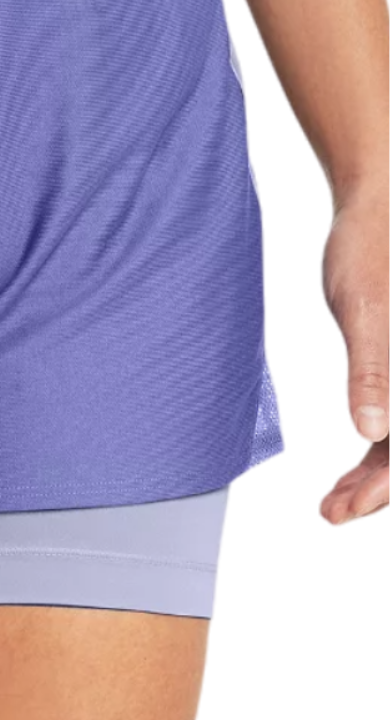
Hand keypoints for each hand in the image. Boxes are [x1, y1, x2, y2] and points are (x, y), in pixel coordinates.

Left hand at [320, 187, 388, 523]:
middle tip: (336, 510)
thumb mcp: (365, 310)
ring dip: (380, 475)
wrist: (376, 209)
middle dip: (384, 485)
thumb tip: (372, 432)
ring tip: (335, 503)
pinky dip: (379, 448)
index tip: (358, 504)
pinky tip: (351, 473)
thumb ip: (375, 372)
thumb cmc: (371, 248)